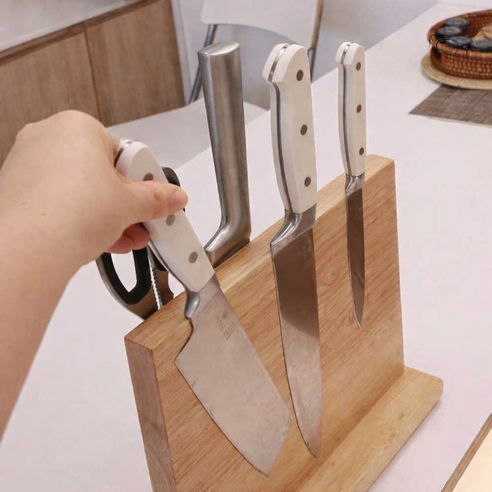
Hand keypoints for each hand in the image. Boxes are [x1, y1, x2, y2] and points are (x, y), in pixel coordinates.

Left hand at [0, 110, 187, 269]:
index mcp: (77, 126)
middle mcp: (48, 139)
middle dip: (126, 203)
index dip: (143, 180)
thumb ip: (156, 199)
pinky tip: (105, 240)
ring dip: (109, 217)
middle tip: (143, 220)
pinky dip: (83, 221)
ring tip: (129, 237)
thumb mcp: (130, 204)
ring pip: (81, 191)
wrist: (28, 247)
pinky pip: (61, 203)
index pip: (124, 153)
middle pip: (102, 173)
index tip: (154, 197)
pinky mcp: (19, 193)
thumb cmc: (70, 211)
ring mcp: (29, 166)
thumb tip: (172, 197)